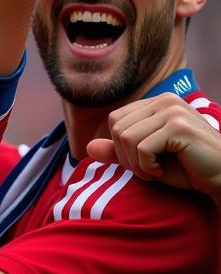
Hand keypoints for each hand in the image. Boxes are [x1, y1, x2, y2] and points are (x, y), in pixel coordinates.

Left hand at [87, 93, 220, 200]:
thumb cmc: (186, 169)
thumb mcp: (145, 159)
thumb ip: (118, 152)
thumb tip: (87, 148)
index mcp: (156, 103)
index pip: (115, 119)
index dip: (118, 146)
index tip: (138, 163)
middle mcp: (164, 101)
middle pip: (117, 127)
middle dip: (125, 157)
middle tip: (145, 171)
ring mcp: (172, 111)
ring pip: (126, 138)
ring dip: (136, 164)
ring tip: (154, 172)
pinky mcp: (179, 126)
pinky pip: (142, 148)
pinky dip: (147, 167)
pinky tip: (162, 172)